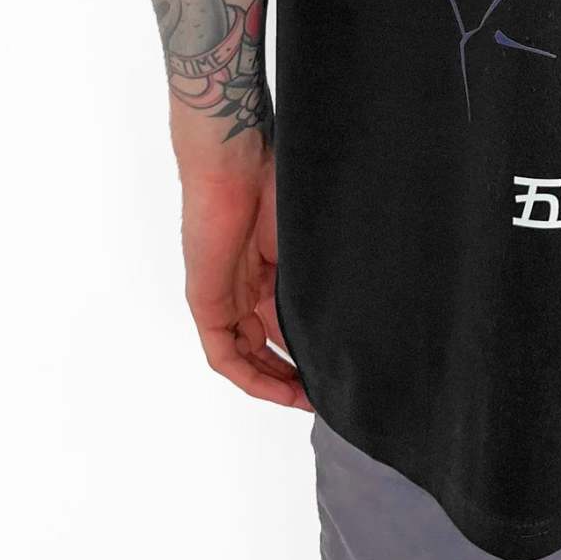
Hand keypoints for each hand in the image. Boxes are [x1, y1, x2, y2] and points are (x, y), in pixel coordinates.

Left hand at [179, 157, 311, 409]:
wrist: (236, 161)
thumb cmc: (275, 181)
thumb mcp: (305, 241)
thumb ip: (317, 275)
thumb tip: (353, 308)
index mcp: (269, 266)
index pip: (287, 321)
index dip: (309, 349)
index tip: (336, 367)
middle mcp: (246, 285)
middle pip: (267, 344)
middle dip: (294, 373)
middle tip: (325, 393)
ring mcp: (224, 294)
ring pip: (246, 354)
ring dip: (274, 380)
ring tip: (307, 397)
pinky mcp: (207, 300)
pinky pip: (224, 353)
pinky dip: (250, 375)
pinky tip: (279, 388)